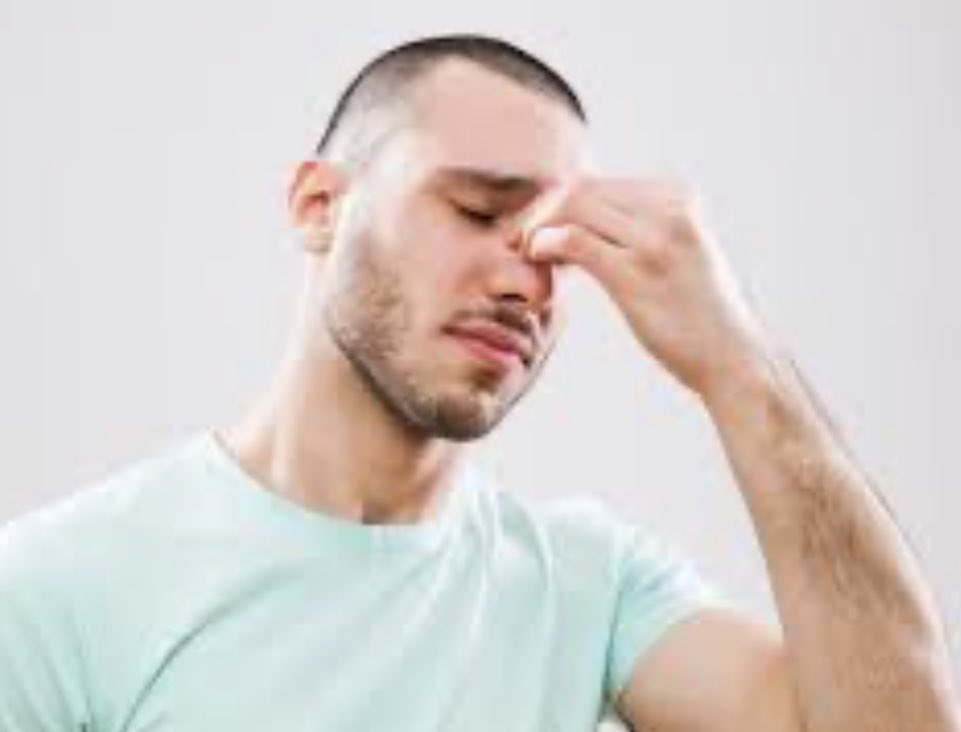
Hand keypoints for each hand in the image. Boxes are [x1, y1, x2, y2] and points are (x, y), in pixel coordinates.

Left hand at [519, 177, 776, 399]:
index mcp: (679, 197)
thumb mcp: (679, 254)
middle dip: (542, 212)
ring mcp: (655, 239)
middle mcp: (670, 209)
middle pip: (580, 190)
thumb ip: (642, 229)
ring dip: (538, 228)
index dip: (557, 204)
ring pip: (573, 209)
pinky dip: (545, 246)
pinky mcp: (637, 273)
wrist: (734, 359)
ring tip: (527, 254)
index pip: (598, 183)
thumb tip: (585, 221)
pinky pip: (573, 241)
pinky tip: (537, 262)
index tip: (537, 229)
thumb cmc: (700, 315)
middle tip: (518, 241)